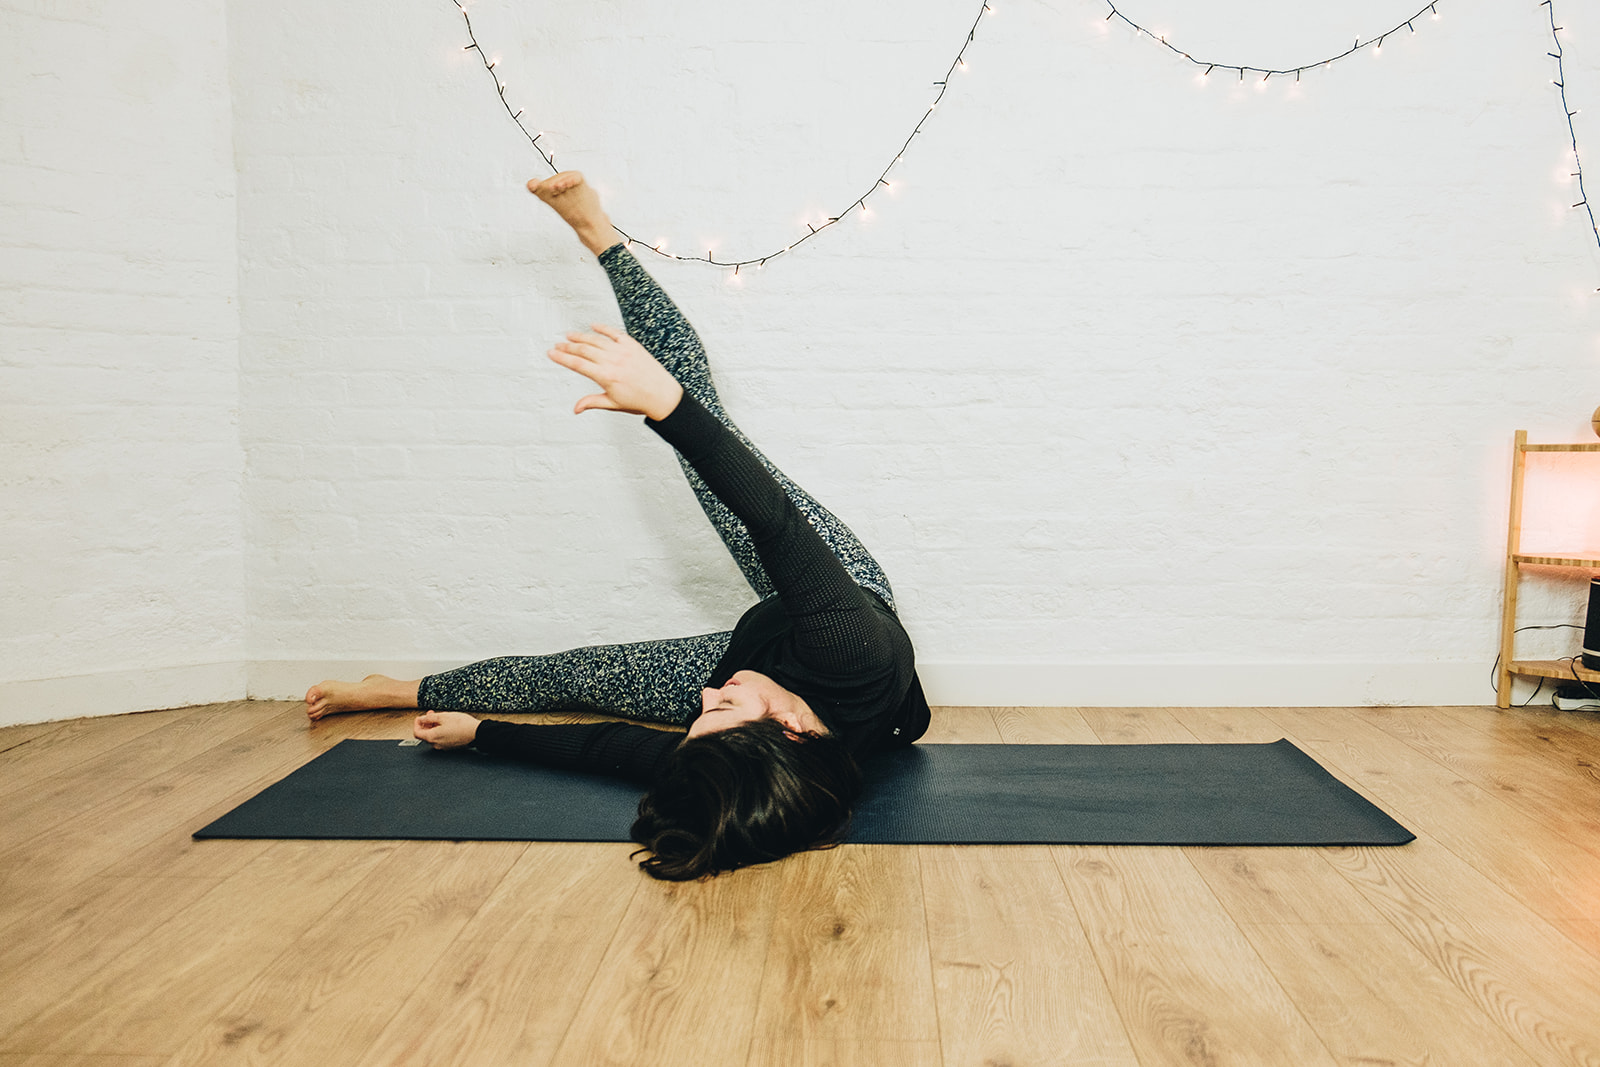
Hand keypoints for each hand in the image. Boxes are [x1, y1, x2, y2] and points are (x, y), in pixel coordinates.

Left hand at [413, 711, 479, 749]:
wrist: (476, 733)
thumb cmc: (462, 725)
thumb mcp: (443, 716)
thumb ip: (429, 718)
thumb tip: (422, 719)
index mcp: (432, 737)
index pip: (416, 732)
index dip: (416, 723)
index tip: (420, 717)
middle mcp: (436, 744)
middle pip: (425, 734)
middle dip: (426, 723)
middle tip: (431, 714)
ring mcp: (443, 746)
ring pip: (433, 736)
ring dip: (434, 726)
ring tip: (441, 717)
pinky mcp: (450, 746)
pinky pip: (441, 738)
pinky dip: (440, 731)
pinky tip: (447, 724)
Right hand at [547, 324, 683, 420]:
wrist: (663, 396)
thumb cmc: (640, 401)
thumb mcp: (613, 404)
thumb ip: (592, 402)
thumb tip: (575, 409)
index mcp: (607, 377)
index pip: (578, 364)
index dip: (562, 358)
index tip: (551, 353)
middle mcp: (614, 362)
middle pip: (584, 350)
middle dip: (568, 347)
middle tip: (557, 345)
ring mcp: (623, 352)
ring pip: (596, 340)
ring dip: (581, 337)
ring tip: (569, 336)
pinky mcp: (633, 346)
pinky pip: (614, 333)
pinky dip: (602, 328)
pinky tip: (593, 326)